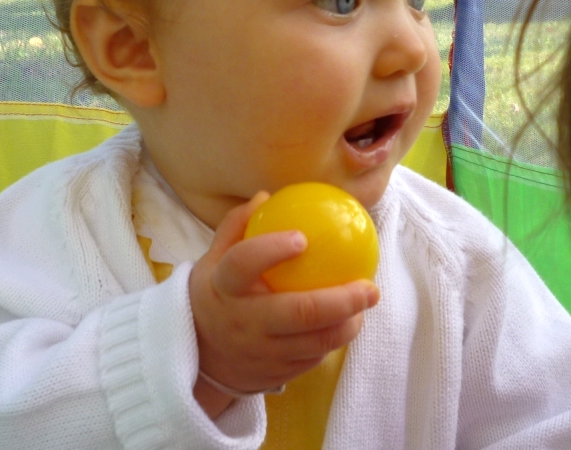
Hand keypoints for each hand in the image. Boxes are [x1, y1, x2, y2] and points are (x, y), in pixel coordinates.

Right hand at [188, 192, 379, 416]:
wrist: (201, 357)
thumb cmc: (216, 296)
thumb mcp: (214, 260)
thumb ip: (237, 227)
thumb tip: (266, 196)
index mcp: (224, 286)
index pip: (243, 263)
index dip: (271, 249)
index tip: (302, 237)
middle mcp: (243, 321)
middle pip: (298, 313)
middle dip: (341, 300)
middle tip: (369, 286)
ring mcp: (260, 352)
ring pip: (314, 342)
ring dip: (347, 324)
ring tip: (366, 302)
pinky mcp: (275, 374)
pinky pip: (313, 358)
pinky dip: (334, 339)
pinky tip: (349, 320)